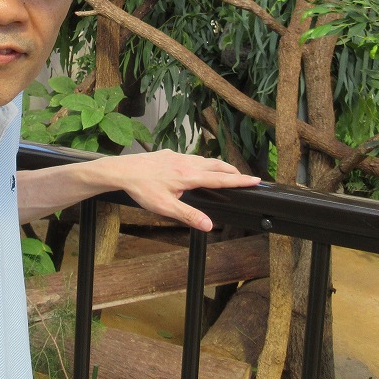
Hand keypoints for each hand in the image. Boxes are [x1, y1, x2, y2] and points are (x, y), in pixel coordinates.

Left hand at [110, 151, 259, 231]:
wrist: (122, 170)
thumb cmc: (142, 189)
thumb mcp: (165, 207)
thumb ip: (189, 215)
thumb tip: (209, 225)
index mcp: (189, 176)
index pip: (220, 179)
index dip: (240, 181)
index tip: (256, 180)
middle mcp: (187, 163)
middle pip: (217, 165)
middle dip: (233, 172)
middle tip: (245, 178)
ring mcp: (178, 156)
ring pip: (205, 159)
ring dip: (219, 166)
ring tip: (226, 173)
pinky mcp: (170, 153)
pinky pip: (192, 157)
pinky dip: (203, 162)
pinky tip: (198, 168)